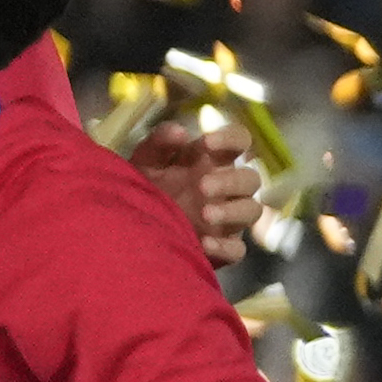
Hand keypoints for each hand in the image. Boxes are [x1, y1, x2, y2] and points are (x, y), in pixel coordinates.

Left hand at [132, 118, 264, 268]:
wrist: (129, 225)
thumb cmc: (145, 185)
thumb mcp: (145, 161)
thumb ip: (159, 143)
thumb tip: (180, 132)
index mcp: (211, 160)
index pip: (239, 140)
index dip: (231, 137)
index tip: (207, 142)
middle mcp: (226, 187)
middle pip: (250, 179)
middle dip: (230, 181)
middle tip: (201, 186)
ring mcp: (227, 217)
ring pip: (252, 210)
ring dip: (232, 211)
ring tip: (204, 214)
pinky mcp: (222, 246)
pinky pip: (237, 249)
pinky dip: (225, 247)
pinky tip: (204, 243)